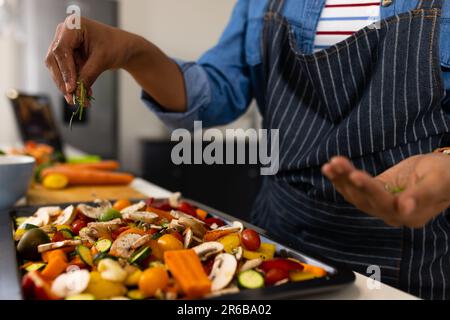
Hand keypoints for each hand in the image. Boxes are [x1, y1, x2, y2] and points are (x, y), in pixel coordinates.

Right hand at [45, 15, 185, 110]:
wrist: (123, 47)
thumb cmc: (116, 46)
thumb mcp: (102, 60)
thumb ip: (88, 75)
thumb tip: (76, 93)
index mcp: (73, 26)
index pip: (61, 50)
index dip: (65, 71)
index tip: (71, 88)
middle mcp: (64, 33)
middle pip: (55, 60)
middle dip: (63, 81)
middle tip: (71, 99)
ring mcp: (63, 44)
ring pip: (57, 68)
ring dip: (67, 85)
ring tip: (78, 100)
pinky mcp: (67, 56)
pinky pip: (66, 72)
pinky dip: (74, 84)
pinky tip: (82, 95)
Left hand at [322, 153, 449, 227]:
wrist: (447, 174)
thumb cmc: (447, 176)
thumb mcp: (438, 182)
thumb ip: (421, 195)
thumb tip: (404, 208)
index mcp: (410, 216)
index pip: (385, 202)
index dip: (369, 189)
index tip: (355, 174)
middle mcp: (392, 214)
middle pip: (365, 200)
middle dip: (348, 180)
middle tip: (335, 163)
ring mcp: (382, 206)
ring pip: (356, 196)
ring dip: (340, 180)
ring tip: (329, 165)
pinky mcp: (375, 193)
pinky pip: (355, 189)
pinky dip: (342, 179)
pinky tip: (331, 168)